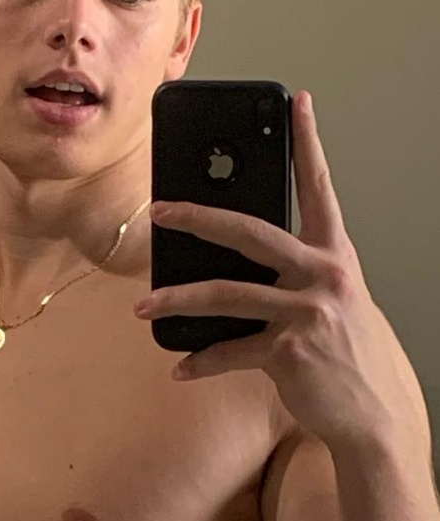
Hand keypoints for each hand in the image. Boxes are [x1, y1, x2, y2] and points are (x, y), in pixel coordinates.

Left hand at [133, 91, 424, 448]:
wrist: (375, 416)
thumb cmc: (350, 355)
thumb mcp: (336, 303)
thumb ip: (297, 276)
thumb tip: (237, 264)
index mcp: (336, 257)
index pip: (319, 189)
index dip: (308, 144)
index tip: (296, 105)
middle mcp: (323, 276)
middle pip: (250, 231)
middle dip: (199, 217)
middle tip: (162, 210)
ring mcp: (306, 313)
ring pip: (225, 294)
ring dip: (176, 299)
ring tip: (144, 306)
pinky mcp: (289, 352)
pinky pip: (229, 351)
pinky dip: (200, 362)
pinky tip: (181, 368)